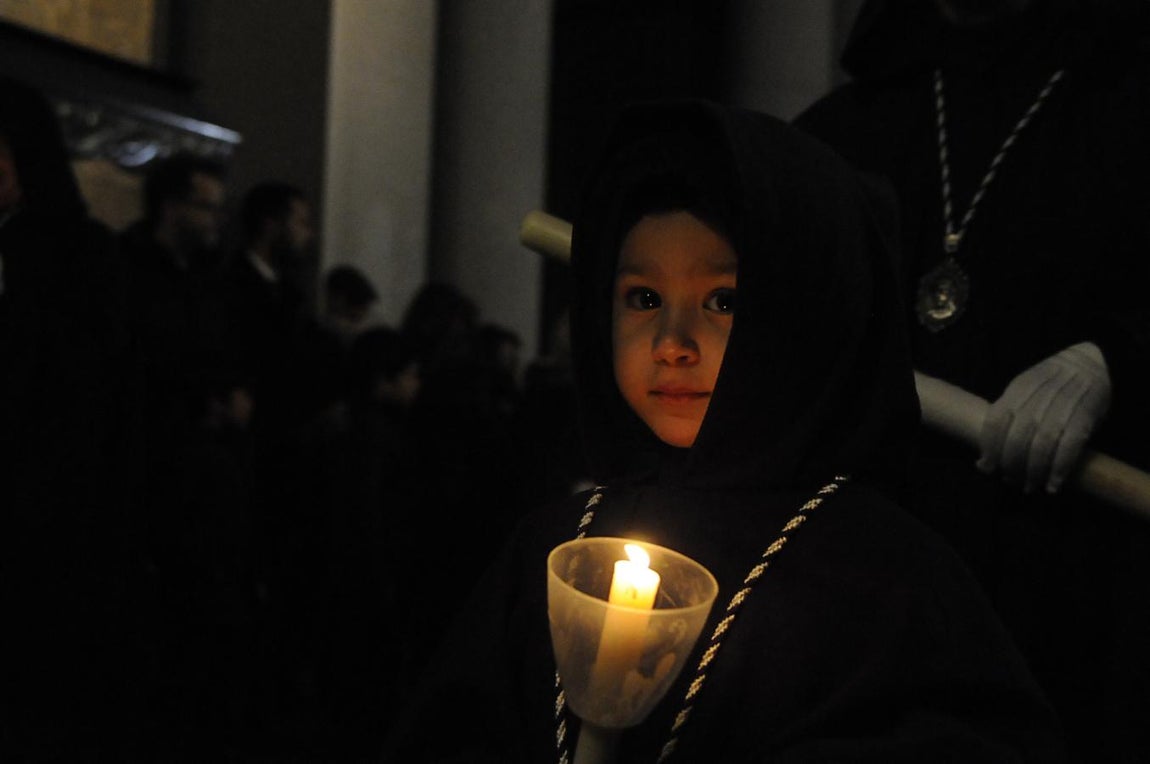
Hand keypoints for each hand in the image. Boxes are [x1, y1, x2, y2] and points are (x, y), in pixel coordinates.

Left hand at [977, 342, 1110, 493]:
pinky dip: (1059, 468)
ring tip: (1029, 485)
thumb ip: (1010, 412)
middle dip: (1010, 464)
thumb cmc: (1052, 382)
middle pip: (1018, 436)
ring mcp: (1064, 405)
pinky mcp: (1086, 416)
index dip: (989, 448)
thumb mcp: (1027, 387)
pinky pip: (1070, 446)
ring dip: (1033, 471)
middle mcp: (1039, 396)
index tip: (985, 467)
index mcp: (1020, 386)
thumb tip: (988, 456)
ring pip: (1042, 443)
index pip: (996, 420)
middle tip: (1010, 480)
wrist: (1092, 361)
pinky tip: (1052, 484)